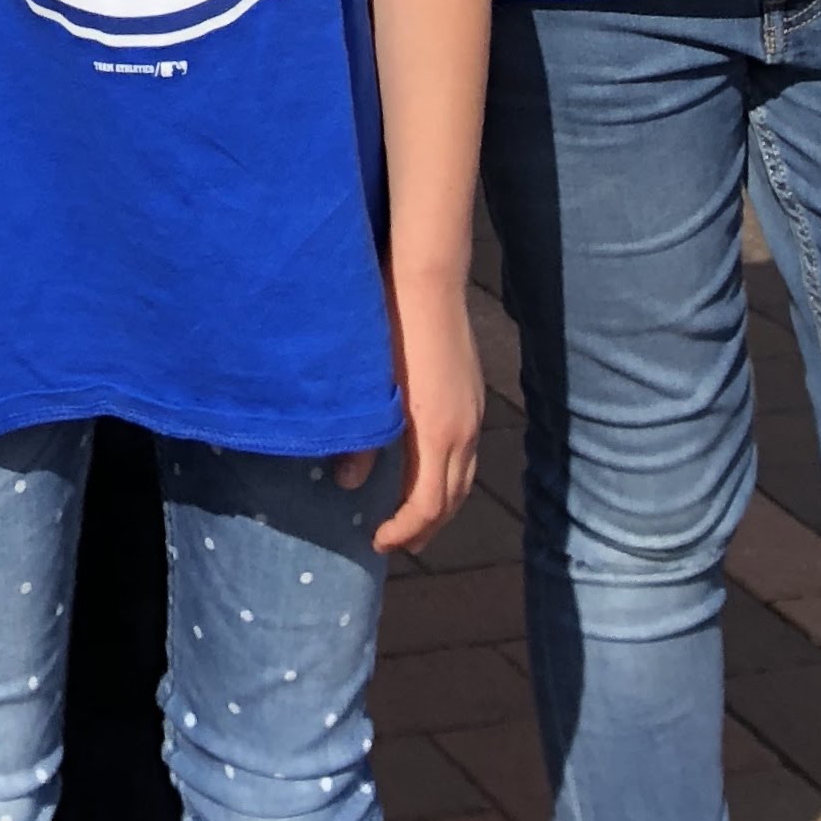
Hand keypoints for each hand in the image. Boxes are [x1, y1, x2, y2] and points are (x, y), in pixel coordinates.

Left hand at [344, 267, 482, 554]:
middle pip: (451, 500)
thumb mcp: (370, 385)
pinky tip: (430, 469)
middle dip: (425, 528)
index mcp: (437, 433)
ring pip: (464, 478)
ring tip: (415, 517)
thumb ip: (361, 438)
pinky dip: (450, 477)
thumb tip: (347, 482)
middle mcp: (463, 430)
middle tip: (397, 542)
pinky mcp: (472, 393)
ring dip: (441, 506)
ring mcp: (472, 410)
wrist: (427, 277)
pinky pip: (467, 454)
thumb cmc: (390, 326)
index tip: (377, 541)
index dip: (403, 530)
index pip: (426, 505)